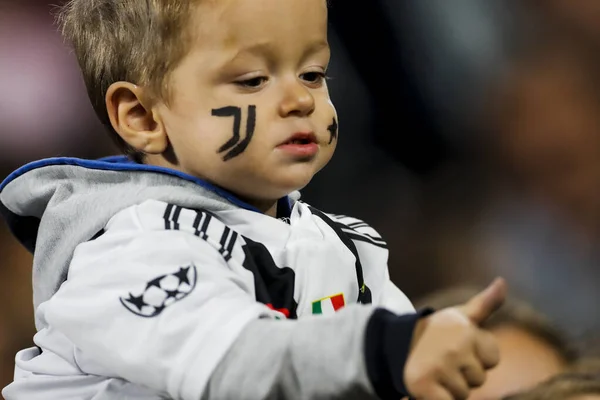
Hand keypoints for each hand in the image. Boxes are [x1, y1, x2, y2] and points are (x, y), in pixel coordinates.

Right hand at [404, 278, 506, 399]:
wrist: (397, 344)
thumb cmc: (436, 332)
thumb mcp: (461, 315)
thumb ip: (486, 303)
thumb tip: (503, 281)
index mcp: (466, 331)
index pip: (492, 358)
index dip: (477, 357)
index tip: (460, 348)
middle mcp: (455, 348)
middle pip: (479, 378)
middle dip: (464, 374)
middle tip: (444, 361)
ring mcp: (440, 367)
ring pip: (464, 393)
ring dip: (451, 387)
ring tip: (436, 371)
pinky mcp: (424, 386)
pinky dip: (439, 399)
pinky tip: (430, 385)